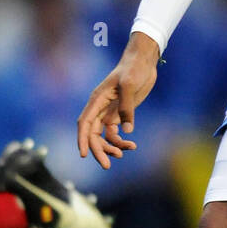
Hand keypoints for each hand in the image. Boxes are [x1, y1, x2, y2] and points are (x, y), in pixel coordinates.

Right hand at [77, 32, 159, 169]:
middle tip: (106, 165)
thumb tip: (126, 130)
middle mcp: (100, 108)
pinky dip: (121, 141)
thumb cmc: (134, 69)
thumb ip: (127, 107)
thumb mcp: (130, 84)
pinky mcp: (120, 114)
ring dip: (111, 147)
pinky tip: (132, 145)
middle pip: (92, 134)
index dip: (82, 139)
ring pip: (103, 136)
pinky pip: (115, 132)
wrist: (144, 62)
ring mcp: (109, 112)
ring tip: (125, 152)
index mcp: (97, 100)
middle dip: (98, 150)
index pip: (84, 123)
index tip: (83, 154)